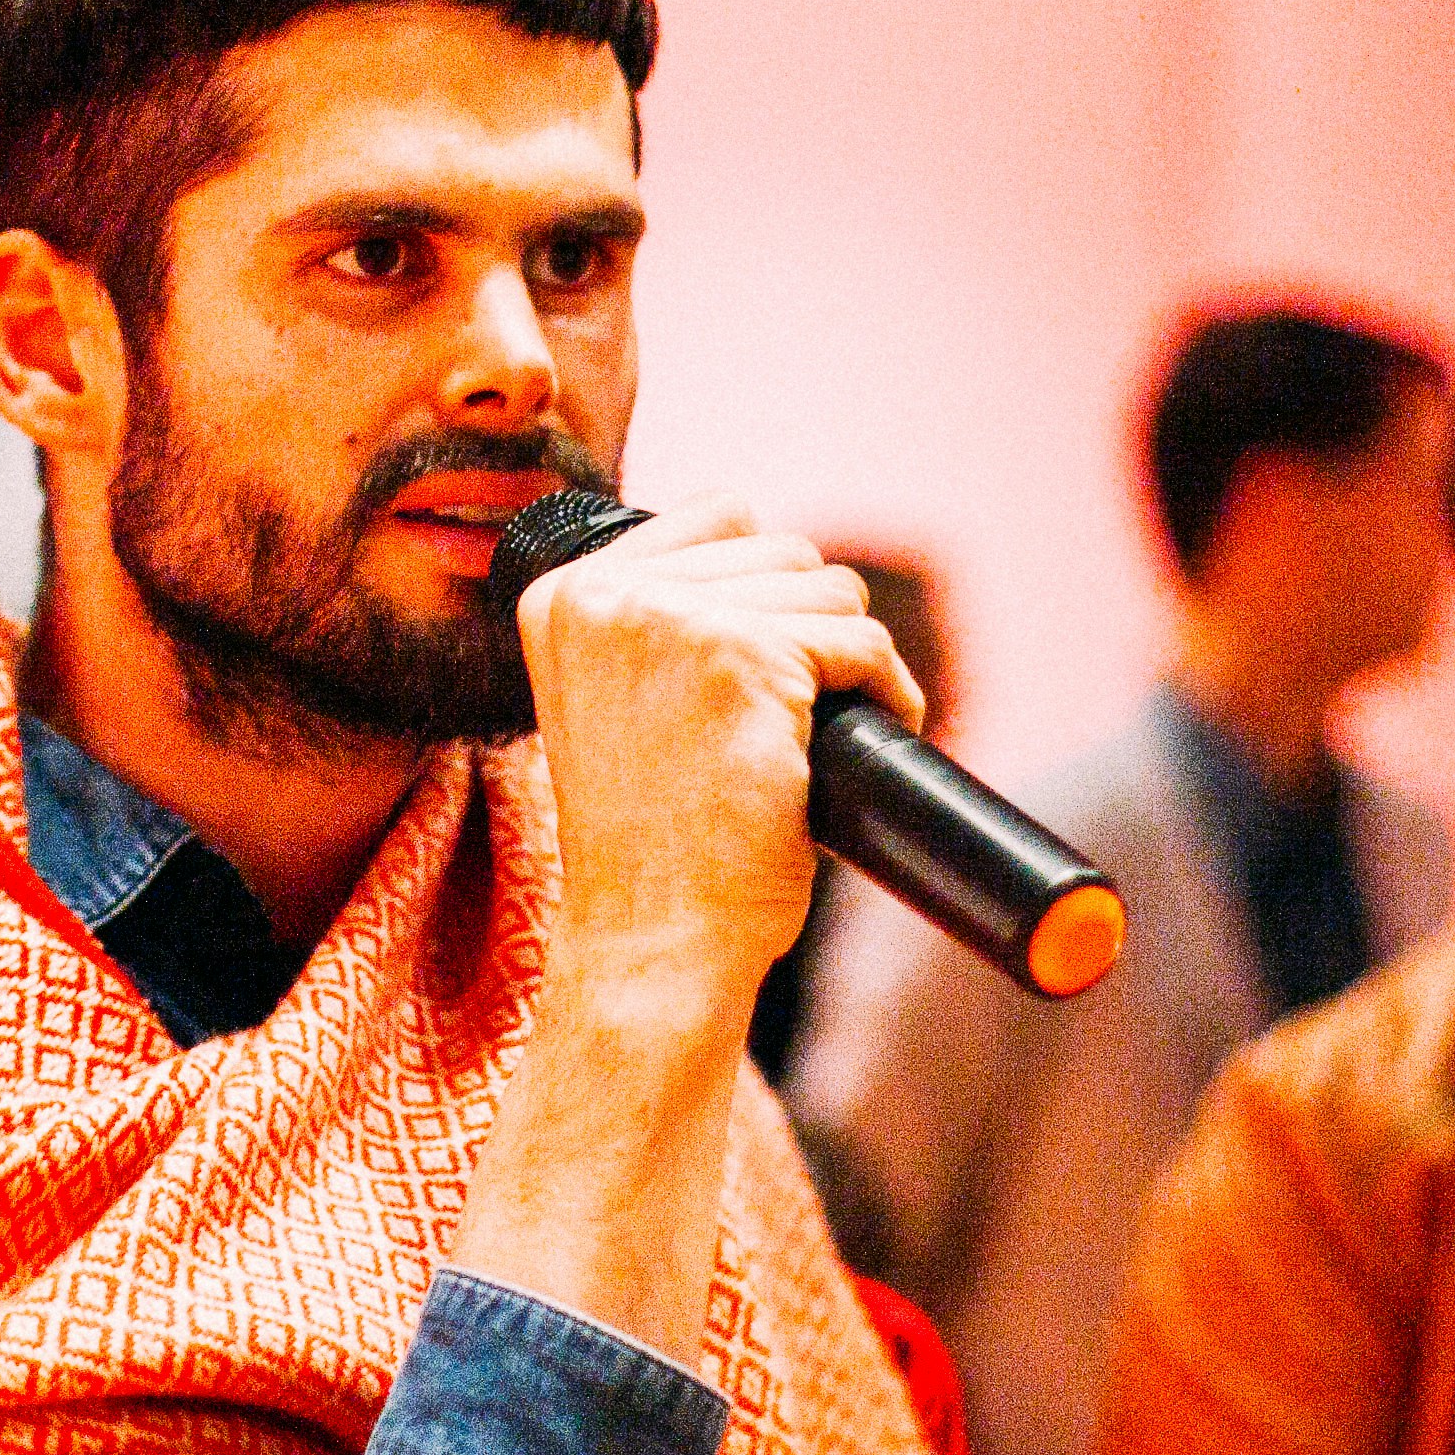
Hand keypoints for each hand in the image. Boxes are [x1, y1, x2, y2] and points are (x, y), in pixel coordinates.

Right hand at [513, 494, 912, 1047]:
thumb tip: (779, 558)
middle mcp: (608, 592)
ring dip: (847, 656)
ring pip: (829, 589)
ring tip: (824, 725)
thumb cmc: (649, 840)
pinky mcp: (747, 660)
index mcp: (565, 592)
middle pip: (780, 549)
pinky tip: (874, 730)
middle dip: (809, 625)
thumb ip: (657, 620)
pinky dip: (888, 690)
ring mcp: (675, 620)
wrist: (653, 941)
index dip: (763, 585)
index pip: (718, 513)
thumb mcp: (614, 698)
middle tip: (798, 710)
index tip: (763, 665)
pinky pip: (863, 643)